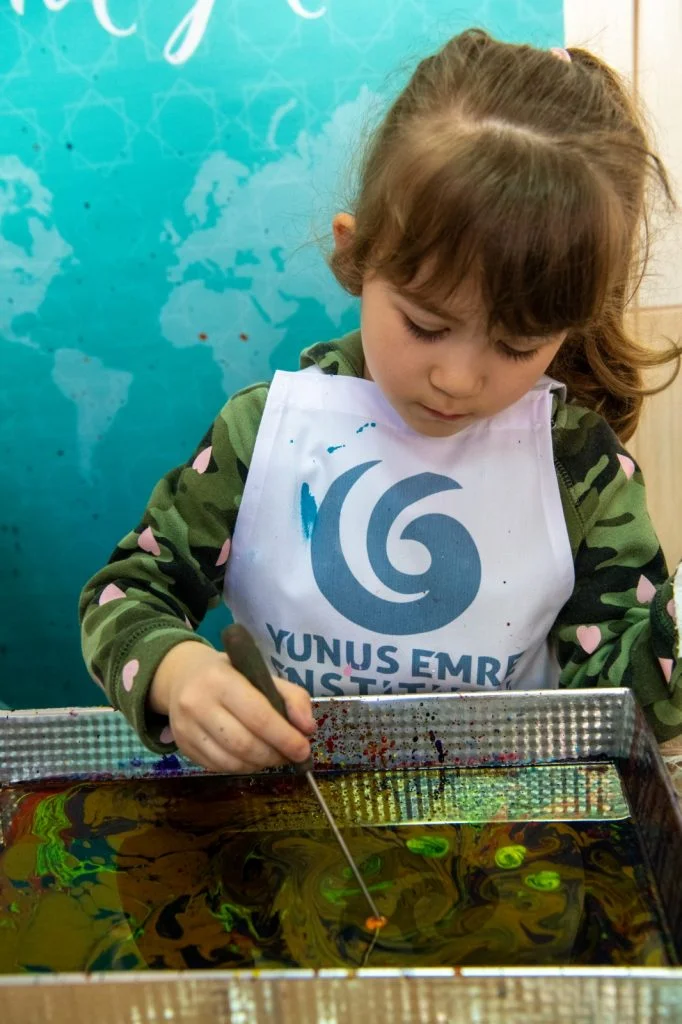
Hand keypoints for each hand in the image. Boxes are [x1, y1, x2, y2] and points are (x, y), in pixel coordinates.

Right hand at [149, 641, 314, 772]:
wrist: (183, 677)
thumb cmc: (230, 674)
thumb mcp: (261, 673)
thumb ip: (291, 697)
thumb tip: (307, 728)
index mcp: (220, 679)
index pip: (258, 716)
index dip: (285, 738)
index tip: (304, 750)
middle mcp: (197, 704)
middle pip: (244, 744)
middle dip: (274, 755)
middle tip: (290, 755)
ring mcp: (186, 728)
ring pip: (231, 761)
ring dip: (260, 764)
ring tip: (273, 756)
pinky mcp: (182, 747)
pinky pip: (218, 767)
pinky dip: (242, 767)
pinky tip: (252, 758)